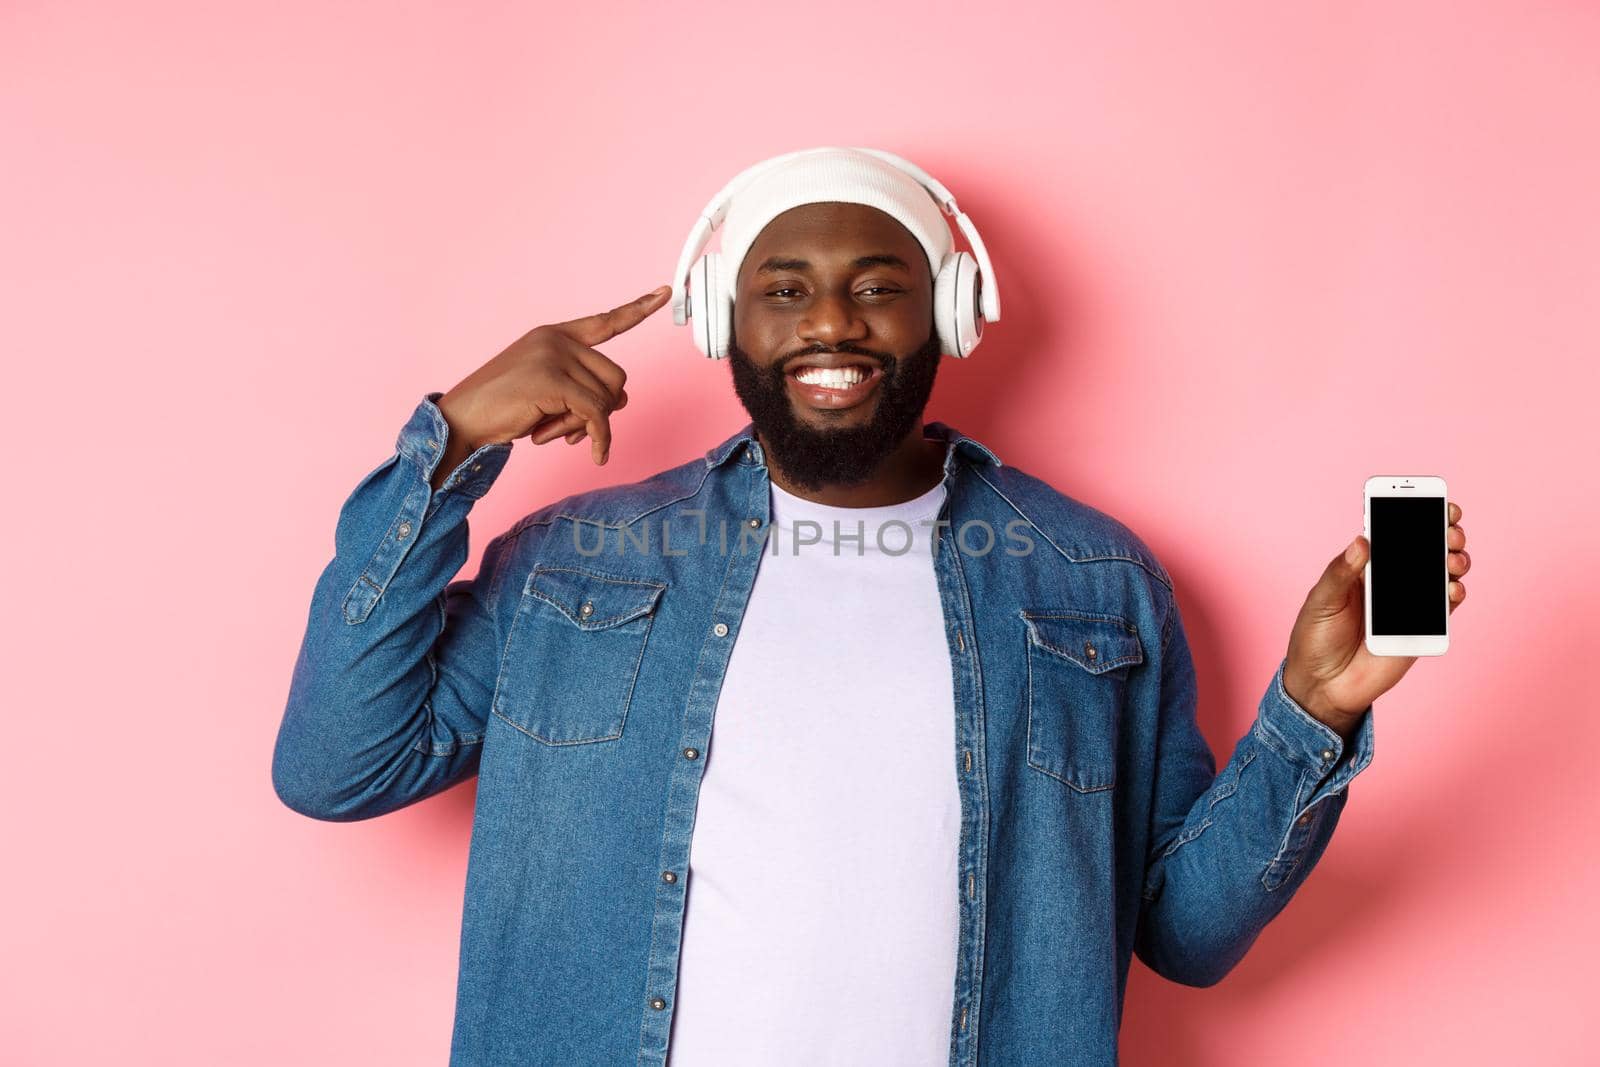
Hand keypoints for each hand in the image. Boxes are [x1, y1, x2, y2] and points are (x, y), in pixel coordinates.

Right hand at [433, 285, 671, 471]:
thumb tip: (622, 401)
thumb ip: (584, 388)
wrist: (462, 420)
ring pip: (607, 399)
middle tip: (565, 428)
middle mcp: (556, 339)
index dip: (637, 309)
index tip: (666, 291)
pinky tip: (594, 454)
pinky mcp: (551, 380)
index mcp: (555, 335)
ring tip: (550, 430)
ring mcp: (553, 356)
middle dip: (598, 410)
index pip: (606, 321)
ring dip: (586, 426)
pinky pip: (596, 414)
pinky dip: (599, 438)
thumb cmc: (504, 409)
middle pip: (616, 378)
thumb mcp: (549, 393)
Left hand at [1283, 501, 1470, 740]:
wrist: (1323, 685)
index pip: (1394, 532)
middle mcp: (1390, 579)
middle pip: (1427, 548)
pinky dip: (1454, 594)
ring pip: (1441, 573)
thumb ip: (1341, 573)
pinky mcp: (1420, 628)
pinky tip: (1452, 588)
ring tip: (1453, 560)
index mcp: (1364, 566)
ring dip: (1455, 561)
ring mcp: (1408, 603)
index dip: (1416, 514)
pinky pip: (1444, 607)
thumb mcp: (1321, 601)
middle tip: (1450, 532)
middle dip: (1445, 534)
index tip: (1435, 500)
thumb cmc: (1315, 637)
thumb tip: (1362, 540)